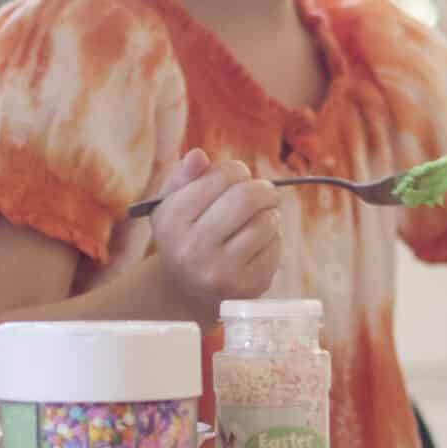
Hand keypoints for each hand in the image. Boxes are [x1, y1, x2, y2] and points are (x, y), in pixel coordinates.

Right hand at [144, 148, 282, 313]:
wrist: (187, 291)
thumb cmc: (184, 235)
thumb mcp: (172, 204)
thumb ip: (183, 176)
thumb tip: (198, 156)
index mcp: (172, 221)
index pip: (222, 176)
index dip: (237, 171)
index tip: (239, 176)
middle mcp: (192, 249)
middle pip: (247, 198)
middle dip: (263, 189)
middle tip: (264, 192)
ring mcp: (221, 272)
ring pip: (266, 222)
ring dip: (269, 214)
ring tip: (258, 218)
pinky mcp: (246, 287)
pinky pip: (275, 246)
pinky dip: (273, 238)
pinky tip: (258, 243)